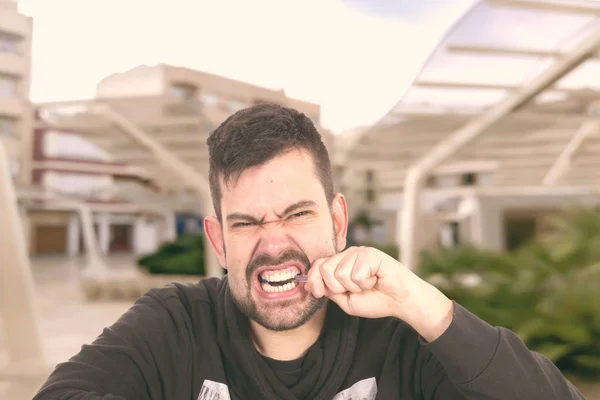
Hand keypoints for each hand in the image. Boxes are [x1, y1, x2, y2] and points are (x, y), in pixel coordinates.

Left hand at [305, 246, 453, 340]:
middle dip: (337, 287)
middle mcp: (348, 255)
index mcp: (340, 263)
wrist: (400, 302)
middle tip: (355, 290)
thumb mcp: (345, 300)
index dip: (314, 280)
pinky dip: (365, 283)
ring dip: (355, 287)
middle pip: (325, 269)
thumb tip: (308, 285)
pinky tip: (376, 280)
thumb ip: (329, 291)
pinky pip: (356, 274)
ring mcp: (359, 252)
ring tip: (368, 284)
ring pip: (340, 273)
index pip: (318, 265)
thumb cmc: (376, 300)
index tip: (317, 293)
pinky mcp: (370, 254)